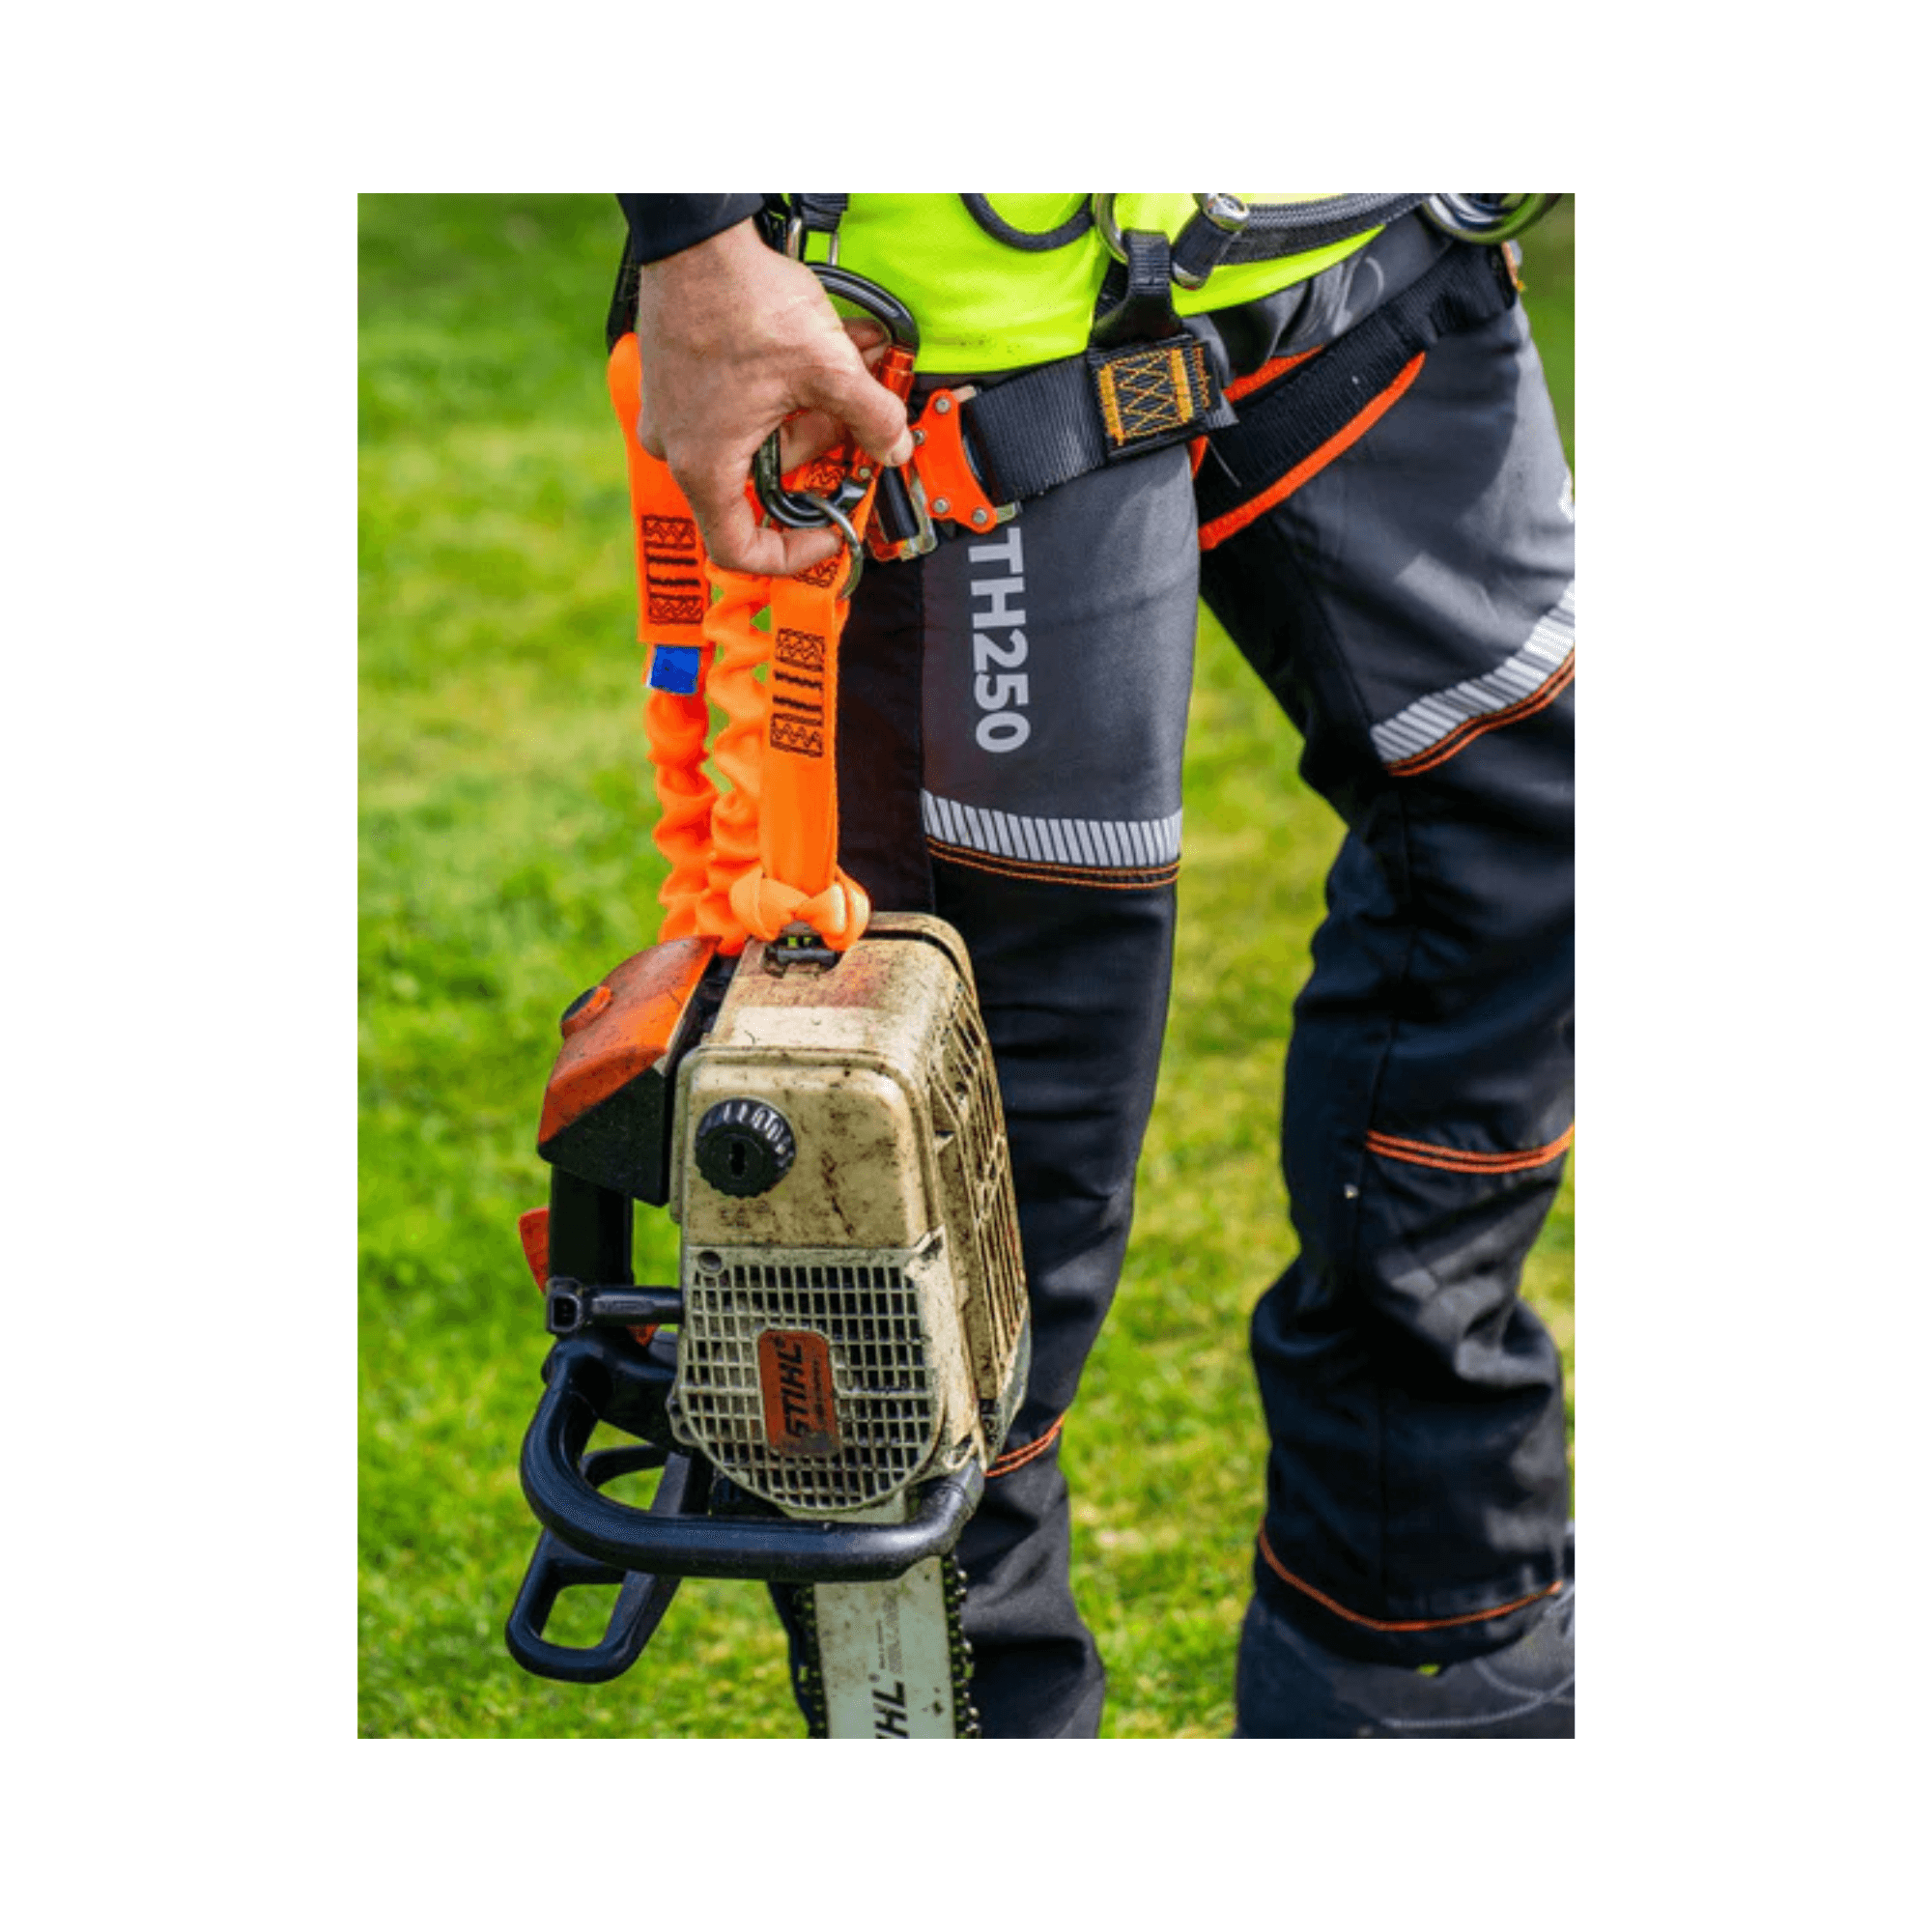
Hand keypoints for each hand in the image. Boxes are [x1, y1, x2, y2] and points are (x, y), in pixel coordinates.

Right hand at [634, 219, 914, 576]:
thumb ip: (873, 419)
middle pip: (768, 478)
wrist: (696, 232)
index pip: (741, 549)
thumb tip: (895, 449)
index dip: (792, 554)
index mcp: (705, 467)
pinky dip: (790, 385)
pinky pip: (744, 402)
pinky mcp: (682, 379)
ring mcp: (677, 413)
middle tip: (866, 418)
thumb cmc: (739, 299)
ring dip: (817, 406)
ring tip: (861, 363)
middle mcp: (682, 449)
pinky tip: (831, 349)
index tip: (827, 530)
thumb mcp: (827, 368)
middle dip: (826, 446)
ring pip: (763, 434)